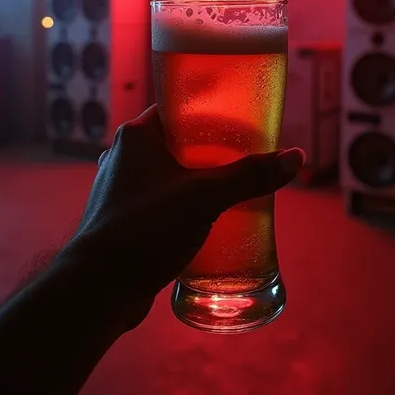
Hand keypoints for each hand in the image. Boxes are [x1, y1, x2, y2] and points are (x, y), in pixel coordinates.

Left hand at [63, 105, 304, 330]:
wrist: (99, 288)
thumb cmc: (146, 228)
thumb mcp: (204, 197)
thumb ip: (248, 176)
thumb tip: (294, 158)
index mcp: (137, 135)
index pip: (179, 106)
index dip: (212, 109)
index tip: (242, 117)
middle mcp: (125, 155)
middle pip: (180, 141)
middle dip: (212, 149)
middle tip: (247, 154)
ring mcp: (122, 187)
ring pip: (172, 173)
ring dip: (200, 178)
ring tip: (234, 185)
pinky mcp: (126, 217)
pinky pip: (164, 199)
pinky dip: (186, 202)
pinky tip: (209, 217)